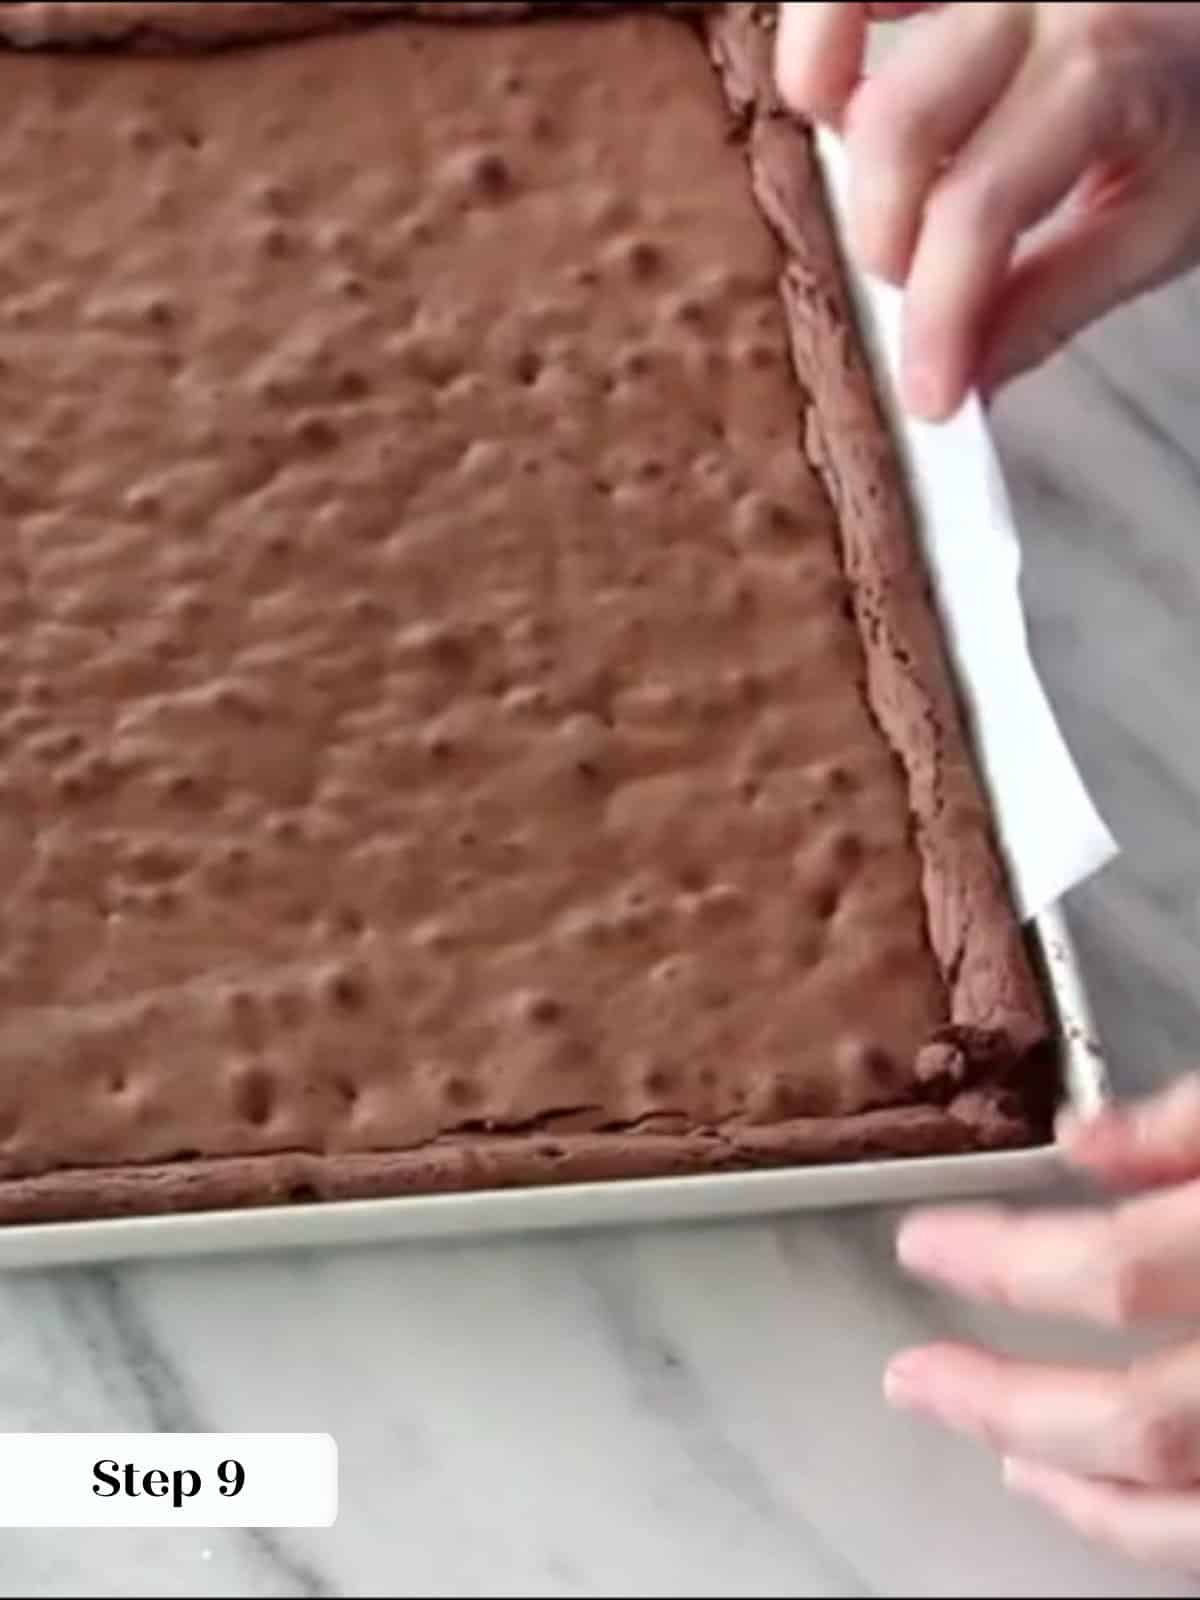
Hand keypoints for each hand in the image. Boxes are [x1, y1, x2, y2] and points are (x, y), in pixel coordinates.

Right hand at [774, 3, 1199, 419]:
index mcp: (1104, 63)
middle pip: (896, 129)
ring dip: (836, 129)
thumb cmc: (1199, 101)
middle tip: (917, 282)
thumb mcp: (1163, 217)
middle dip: (887, 240)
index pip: (981, 206)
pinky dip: (817, 41)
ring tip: (883, 178)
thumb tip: (965, 381)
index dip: (938, 318)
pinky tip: (838, 92)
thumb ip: (1059, 297)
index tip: (925, 398)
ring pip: (838, 29)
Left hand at [887, 1077, 1199, 1573]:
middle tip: (913, 1379)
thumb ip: (1187, 1126)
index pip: (1117, 1271)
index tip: (919, 1244)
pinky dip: (1150, 1527)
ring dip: (1080, 1493)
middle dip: (1008, 1403)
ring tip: (998, 1457)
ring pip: (1188, 1508)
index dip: (1004, 1261)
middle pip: (1140, 1418)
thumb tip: (1078, 1136)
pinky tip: (1096, 1498)